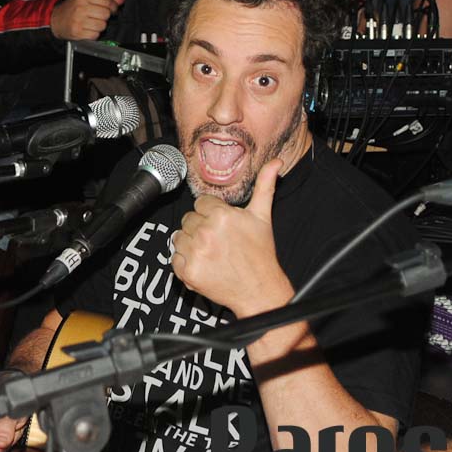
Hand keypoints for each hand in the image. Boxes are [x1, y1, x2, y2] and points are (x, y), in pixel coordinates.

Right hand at [50, 0, 124, 40]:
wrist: (55, 19)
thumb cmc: (71, 8)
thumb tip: (120, 0)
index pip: (106, 1)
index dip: (113, 6)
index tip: (113, 9)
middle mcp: (81, 8)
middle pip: (106, 14)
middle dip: (105, 17)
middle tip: (99, 17)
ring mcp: (79, 21)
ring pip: (102, 25)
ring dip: (100, 26)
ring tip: (92, 23)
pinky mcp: (78, 33)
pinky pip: (95, 35)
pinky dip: (94, 34)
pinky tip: (88, 30)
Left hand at [171, 159, 291, 315]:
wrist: (259, 290)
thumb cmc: (261, 253)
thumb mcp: (262, 217)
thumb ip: (265, 186)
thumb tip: (276, 162)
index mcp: (221, 215)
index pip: (200, 203)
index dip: (211, 213)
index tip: (223, 226)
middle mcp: (206, 232)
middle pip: (189, 219)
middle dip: (201, 228)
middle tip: (219, 241)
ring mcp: (195, 252)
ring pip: (179, 237)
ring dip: (191, 244)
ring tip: (212, 253)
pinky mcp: (188, 271)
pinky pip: (175, 258)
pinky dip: (186, 262)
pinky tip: (204, 264)